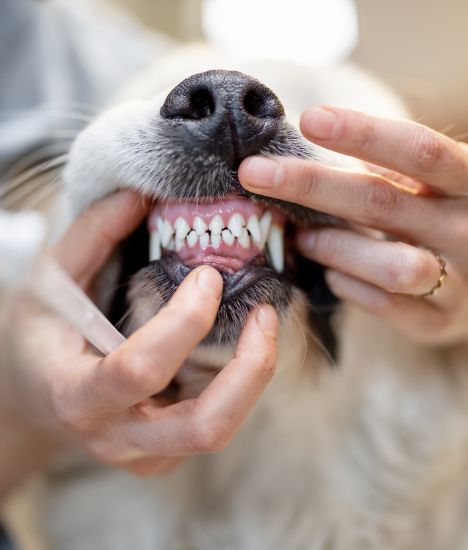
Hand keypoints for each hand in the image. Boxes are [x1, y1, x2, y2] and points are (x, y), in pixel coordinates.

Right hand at [0, 190, 277, 486]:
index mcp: (76, 395)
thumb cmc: (37, 337)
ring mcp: (145, 454)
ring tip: (262, 323)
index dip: (184, 320)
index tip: (208, 275)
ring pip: (220, 430)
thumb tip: (139, 194)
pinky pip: (214, 423)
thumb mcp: (49, 281)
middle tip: (265, 314)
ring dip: (253, 375)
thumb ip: (92, 235)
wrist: (28, 398)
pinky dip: (236, 382)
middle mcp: (116, 436)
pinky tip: (233, 344)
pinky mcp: (164, 455)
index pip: (139, 369)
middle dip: (250, 369)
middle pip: (205, 428)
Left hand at [239, 106, 467, 345]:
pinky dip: (345, 284)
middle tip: (254, 173)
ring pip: (388, 264)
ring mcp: (459, 281)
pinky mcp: (437, 321)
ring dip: (331, 246)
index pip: (418, 151)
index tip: (309, 120)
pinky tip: (331, 273)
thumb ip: (387, 171)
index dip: (364, 133)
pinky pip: (382, 303)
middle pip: (382, 203)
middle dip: (311, 186)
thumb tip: (309, 146)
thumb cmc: (439, 221)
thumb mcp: (427, 186)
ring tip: (302, 238)